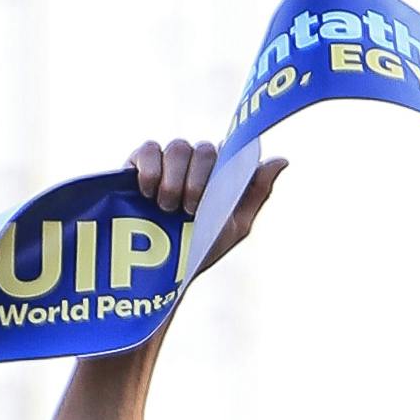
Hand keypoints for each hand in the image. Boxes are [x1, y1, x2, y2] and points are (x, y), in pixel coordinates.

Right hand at [130, 135, 287, 274]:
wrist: (159, 271)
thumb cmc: (200, 249)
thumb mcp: (234, 226)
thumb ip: (256, 192)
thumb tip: (282, 159)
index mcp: (218, 173)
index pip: (229, 151)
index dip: (227, 165)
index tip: (218, 192)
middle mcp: (194, 162)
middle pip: (203, 150)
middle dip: (198, 181)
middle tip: (189, 210)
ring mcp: (166, 161)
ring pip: (178, 147)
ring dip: (175, 179)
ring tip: (166, 207)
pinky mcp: (138, 163)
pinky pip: (149, 149)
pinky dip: (151, 169)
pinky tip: (148, 192)